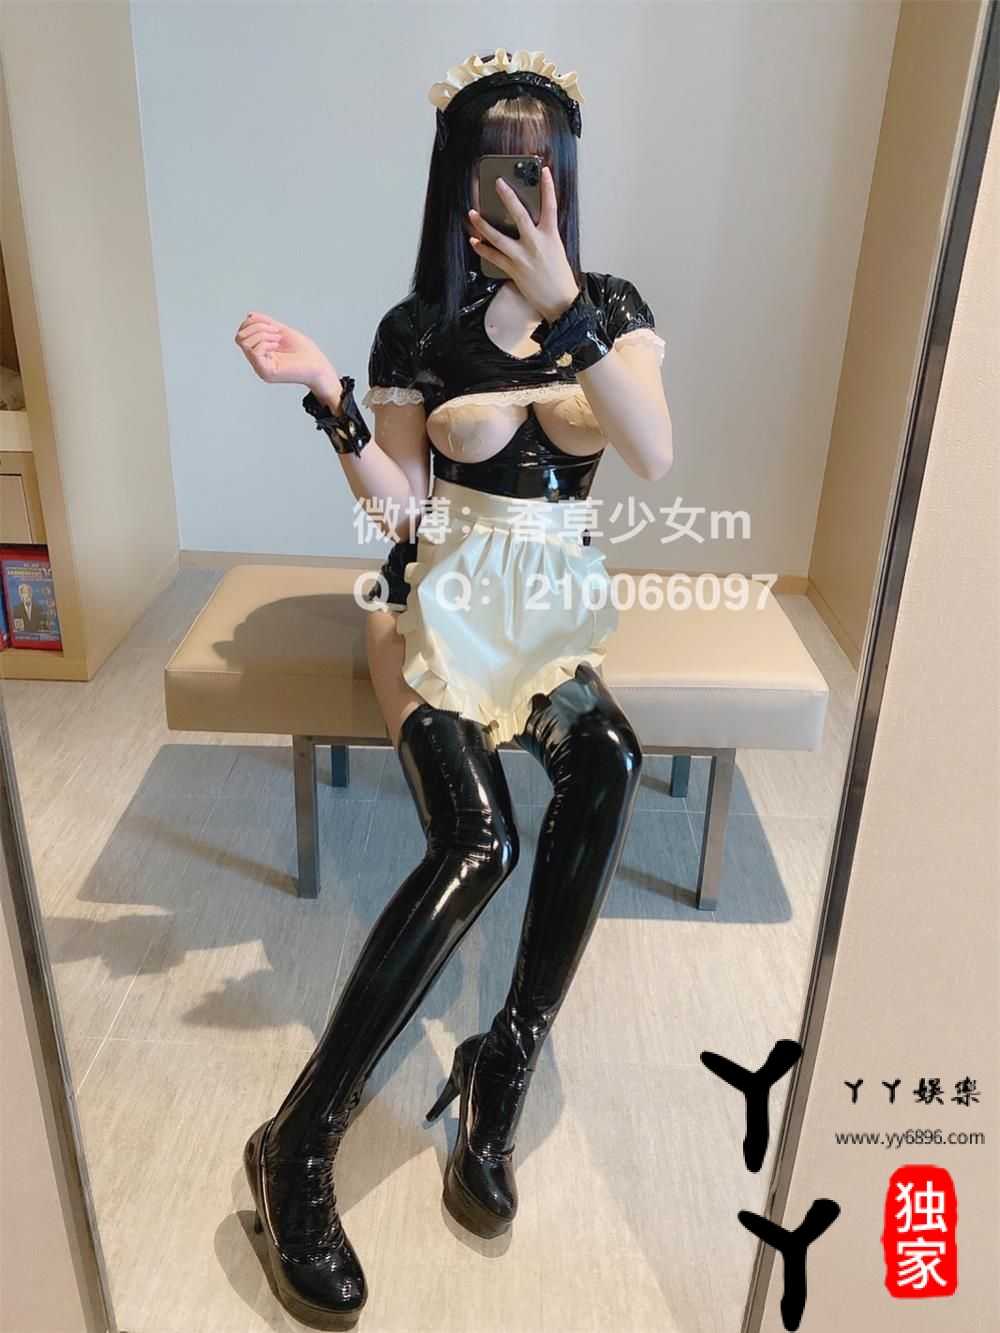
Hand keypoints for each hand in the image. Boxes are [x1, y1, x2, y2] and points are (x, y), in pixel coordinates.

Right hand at [234, 312, 338, 394]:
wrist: (319, 367)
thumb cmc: (306, 353)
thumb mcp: (282, 331)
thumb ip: (265, 324)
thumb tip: (250, 315)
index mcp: (260, 353)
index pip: (242, 334)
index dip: (254, 323)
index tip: (274, 327)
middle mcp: (258, 362)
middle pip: (239, 337)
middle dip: (257, 327)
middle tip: (276, 333)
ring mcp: (260, 368)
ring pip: (244, 342)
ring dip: (262, 334)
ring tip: (278, 340)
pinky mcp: (266, 372)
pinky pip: (253, 350)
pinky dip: (265, 342)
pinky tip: (277, 346)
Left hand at [468, 166, 579, 322]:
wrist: (560, 301)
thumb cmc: (559, 277)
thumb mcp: (556, 249)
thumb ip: (543, 235)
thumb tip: (529, 225)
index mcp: (551, 236)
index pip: (550, 205)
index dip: (548, 187)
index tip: (544, 171)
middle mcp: (536, 243)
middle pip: (519, 215)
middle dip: (508, 197)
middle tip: (498, 183)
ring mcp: (523, 257)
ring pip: (499, 237)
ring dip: (483, 225)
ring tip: (473, 214)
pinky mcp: (513, 270)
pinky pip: (493, 257)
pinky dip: (482, 249)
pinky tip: (474, 241)